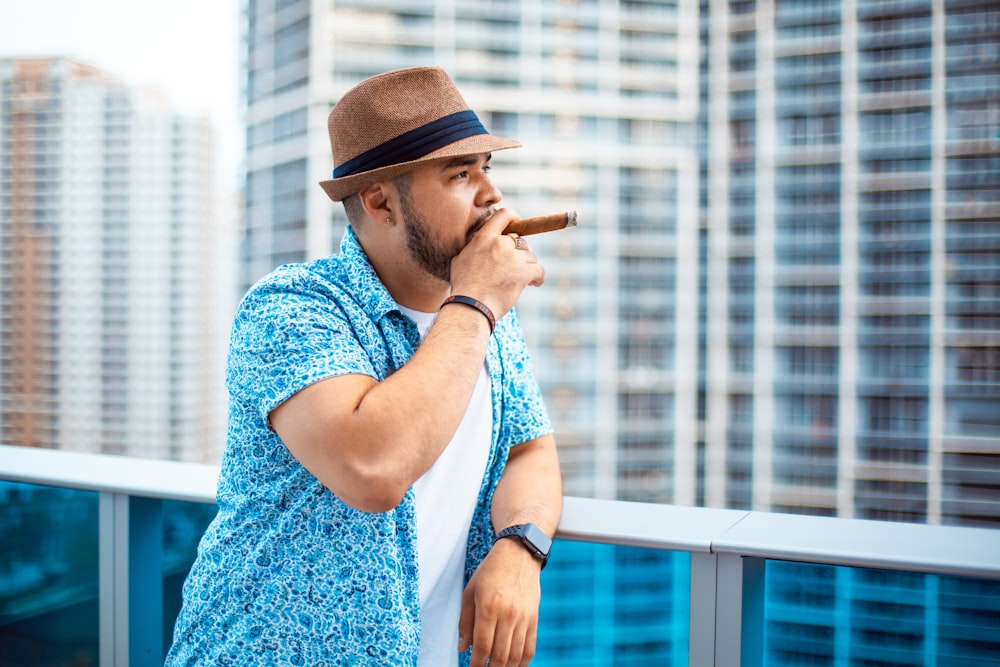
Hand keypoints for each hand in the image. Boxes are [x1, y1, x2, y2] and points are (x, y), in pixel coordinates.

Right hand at [450, 208, 545, 321]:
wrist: (470, 307)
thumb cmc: (463, 288)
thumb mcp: (460, 260)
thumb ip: (473, 248)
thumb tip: (477, 244)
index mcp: (484, 238)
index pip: (503, 215)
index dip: (514, 217)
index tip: (518, 222)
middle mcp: (499, 243)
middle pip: (521, 241)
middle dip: (521, 254)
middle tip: (517, 267)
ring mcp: (513, 257)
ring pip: (531, 257)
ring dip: (528, 268)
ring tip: (522, 280)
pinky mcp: (524, 272)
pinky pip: (539, 270)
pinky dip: (539, 278)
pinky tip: (534, 284)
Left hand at [457, 538, 541, 666]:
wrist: (518, 554)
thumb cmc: (490, 572)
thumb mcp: (470, 592)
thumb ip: (465, 622)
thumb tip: (463, 648)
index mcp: (489, 607)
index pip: (482, 646)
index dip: (476, 664)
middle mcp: (508, 615)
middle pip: (501, 656)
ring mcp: (524, 618)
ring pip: (516, 656)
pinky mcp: (534, 619)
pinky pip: (530, 648)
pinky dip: (522, 662)